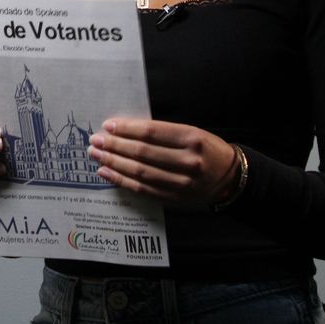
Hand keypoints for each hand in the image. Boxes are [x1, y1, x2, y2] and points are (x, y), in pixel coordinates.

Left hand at [87, 118, 239, 206]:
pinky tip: (106, 173)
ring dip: (113, 163)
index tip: (108, 125)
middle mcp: (188, 161)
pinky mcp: (175, 198)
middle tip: (95, 140)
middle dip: (114, 146)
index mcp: (192, 139)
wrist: (229, 178)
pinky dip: (122, 181)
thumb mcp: (191, 132)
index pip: (152, 133)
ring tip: (96, 155)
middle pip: (143, 153)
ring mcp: (182, 183)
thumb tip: (124, 129)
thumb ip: (162, 132)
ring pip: (140, 173)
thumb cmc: (205, 149)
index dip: (127, 129)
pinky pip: (143, 190)